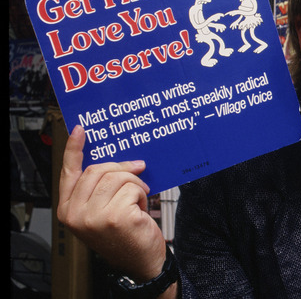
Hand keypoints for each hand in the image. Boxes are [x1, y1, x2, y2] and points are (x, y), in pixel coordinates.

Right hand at [57, 126, 167, 280]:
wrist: (141, 262)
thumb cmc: (124, 235)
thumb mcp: (102, 211)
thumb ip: (99, 188)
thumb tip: (116, 161)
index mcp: (67, 209)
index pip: (69, 172)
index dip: (74, 148)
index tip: (79, 130)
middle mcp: (74, 213)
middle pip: (99, 169)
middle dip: (124, 168)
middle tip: (139, 170)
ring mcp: (93, 216)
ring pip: (119, 177)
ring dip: (135, 184)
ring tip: (137, 200)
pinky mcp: (115, 217)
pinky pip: (133, 189)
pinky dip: (142, 196)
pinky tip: (140, 211)